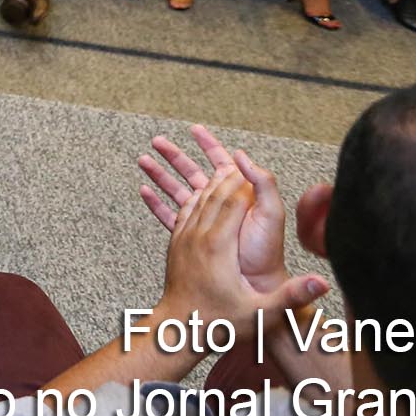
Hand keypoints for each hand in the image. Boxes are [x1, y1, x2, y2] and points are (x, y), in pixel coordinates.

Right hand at [138, 128, 294, 294]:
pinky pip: (170, 216)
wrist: (254, 285)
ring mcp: (204, 221)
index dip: (208, 144)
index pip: (221, 162)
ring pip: (177, 190)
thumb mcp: (271, 214)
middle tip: (158, 142)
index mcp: (238, 195)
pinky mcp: (192, 237)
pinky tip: (145, 192)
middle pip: (193, 172)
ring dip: (160, 174)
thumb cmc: (265, 254)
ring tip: (144, 161)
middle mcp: (219, 205)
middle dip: (175, 155)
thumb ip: (262, 183)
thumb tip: (241, 156)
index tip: (195, 130)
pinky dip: (156, 203)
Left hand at [155, 167, 329, 332]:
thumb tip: (322, 283)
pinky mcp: (175, 246)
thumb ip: (291, 297)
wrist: (177, 330)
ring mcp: (183, 240)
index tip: (257, 170)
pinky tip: (198, 195)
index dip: (245, 183)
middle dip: (228, 177)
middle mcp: (198, 237)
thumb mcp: (261, 314)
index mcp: (219, 246)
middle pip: (213, 195)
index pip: (232, 202)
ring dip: (209, 183)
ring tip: (221, 169)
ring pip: (196, 200)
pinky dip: (194, 199)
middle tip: (241, 161)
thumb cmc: (219, 324)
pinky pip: (183, 212)